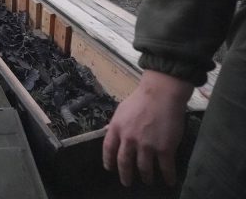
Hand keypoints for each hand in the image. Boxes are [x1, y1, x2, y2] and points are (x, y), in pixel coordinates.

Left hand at [102, 70, 193, 186]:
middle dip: (125, 175)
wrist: (162, 93)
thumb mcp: (122, 109)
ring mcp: (147, 145)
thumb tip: (106, 131)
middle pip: (124, 162)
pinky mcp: (164, 148)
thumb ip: (115, 123)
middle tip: (127, 182)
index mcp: (117, 128)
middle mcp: (129, 139)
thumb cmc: (142, 99)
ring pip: (144, 168)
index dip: (108, 161)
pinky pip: (165, 168)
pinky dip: (168, 177)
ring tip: (148, 181)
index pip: (108, 149)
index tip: (110, 168)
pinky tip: (169, 181)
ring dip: (146, 177)